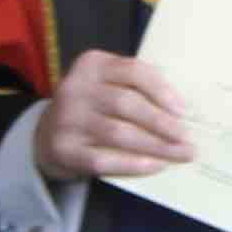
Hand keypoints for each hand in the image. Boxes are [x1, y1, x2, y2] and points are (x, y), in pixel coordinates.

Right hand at [40, 50, 192, 180]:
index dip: (162, 90)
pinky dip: (132, 164)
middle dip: (163, 123)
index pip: (133, 71)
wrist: (44, 137)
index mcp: (92, 65)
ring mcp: (67, 120)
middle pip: (128, 104)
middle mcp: (76, 88)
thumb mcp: (106, 85)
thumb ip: (136, 88)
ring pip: (119, 133)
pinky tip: (154, 166)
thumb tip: (181, 110)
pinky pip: (103, 159)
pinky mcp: (63, 149)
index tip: (185, 111)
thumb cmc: (90, 108)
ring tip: (180, 154)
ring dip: (155, 146)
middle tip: (187, 138)